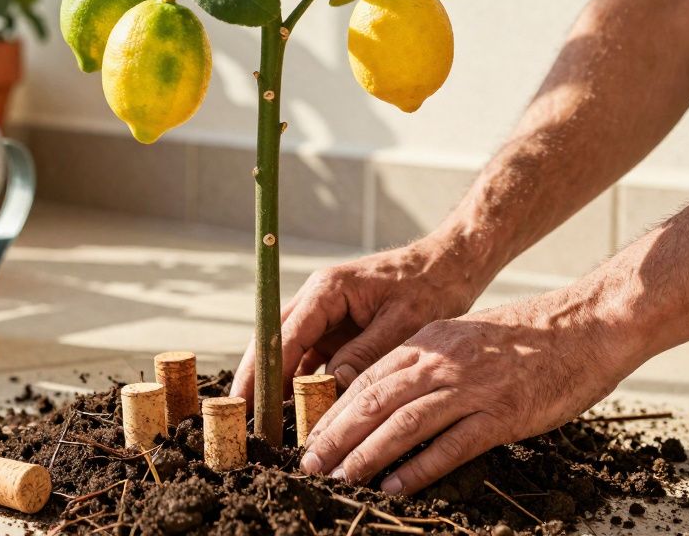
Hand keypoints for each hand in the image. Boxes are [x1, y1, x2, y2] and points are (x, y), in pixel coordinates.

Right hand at [231, 231, 493, 401]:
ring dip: (277, 383)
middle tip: (240, 414)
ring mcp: (325, 314)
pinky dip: (302, 382)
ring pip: (289, 351)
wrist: (448, 267)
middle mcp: (318, 299)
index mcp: (328, 289)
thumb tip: (333, 384)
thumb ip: (365, 353)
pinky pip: (311, 357)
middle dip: (257, 377)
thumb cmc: (430, 288)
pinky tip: (296, 410)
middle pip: (275, 340)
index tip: (246, 399)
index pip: (285, 332)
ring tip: (264, 420)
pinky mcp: (337, 329)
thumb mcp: (403, 323)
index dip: (264, 369)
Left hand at [299, 286, 637, 493]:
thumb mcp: (463, 336)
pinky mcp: (502, 414)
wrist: (586, 326)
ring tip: (341, 477)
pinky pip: (451, 445)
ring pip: (404, 422)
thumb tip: (390, 392)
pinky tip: (396, 487)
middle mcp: (442, 362)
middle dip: (336, 434)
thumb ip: (427, 360)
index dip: (334, 409)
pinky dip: (420, 468)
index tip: (309, 434)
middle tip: (310, 463)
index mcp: (428, 341)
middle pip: (374, 400)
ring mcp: (472, 388)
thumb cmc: (527, 335)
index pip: (366, 376)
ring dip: (367, 454)